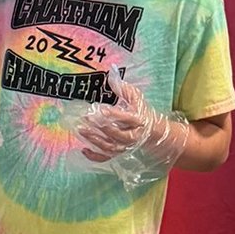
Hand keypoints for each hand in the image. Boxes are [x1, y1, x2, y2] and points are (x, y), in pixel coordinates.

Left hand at [75, 70, 189, 185]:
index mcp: (138, 120)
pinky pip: (106, 158)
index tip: (101, 110)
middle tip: (86, 118)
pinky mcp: (119, 154)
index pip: (126, 118)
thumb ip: (123, 89)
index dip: (114, 115)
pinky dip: (94, 156)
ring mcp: (125, 147)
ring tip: (81, 130)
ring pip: (109, 147)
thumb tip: (111, 75)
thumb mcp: (136, 99)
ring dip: (94, 140)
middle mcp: (132, 135)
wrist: (153, 134)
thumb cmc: (142, 113)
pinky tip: (83, 149)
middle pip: (116, 134)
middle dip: (100, 127)